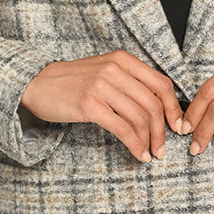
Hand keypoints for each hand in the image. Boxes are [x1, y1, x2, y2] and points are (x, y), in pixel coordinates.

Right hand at [20, 51, 183, 163]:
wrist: (36, 82)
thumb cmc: (72, 80)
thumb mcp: (104, 70)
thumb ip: (129, 81)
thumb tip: (158, 106)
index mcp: (123, 59)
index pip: (161, 83)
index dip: (174, 108)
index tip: (178, 125)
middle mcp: (115, 69)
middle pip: (153, 103)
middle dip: (163, 130)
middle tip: (163, 147)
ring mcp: (101, 86)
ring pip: (140, 117)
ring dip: (150, 140)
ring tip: (150, 153)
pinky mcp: (89, 104)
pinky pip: (122, 128)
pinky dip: (135, 144)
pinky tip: (138, 153)